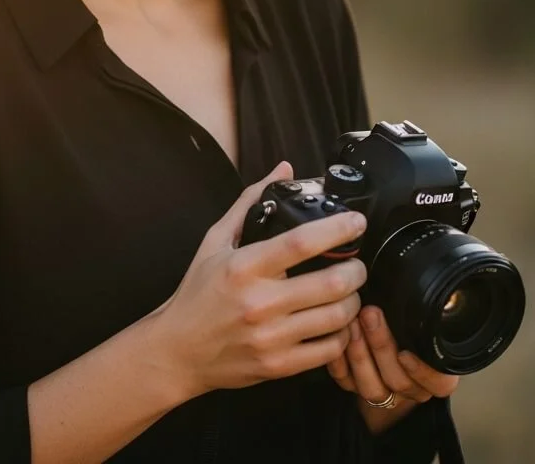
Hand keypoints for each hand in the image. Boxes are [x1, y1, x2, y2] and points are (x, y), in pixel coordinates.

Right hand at [153, 161, 368, 399]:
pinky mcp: (278, 366)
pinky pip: (329, 350)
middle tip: (357, 263)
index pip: (300, 242)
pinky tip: (337, 322)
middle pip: (330, 283)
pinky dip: (342, 334)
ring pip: (336, 317)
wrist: (178, 351)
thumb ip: (250, 202)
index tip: (356, 222)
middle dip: (356, 269)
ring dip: (353, 301)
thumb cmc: (198, 293)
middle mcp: (259, 302)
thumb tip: (284, 169)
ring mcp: (271, 337)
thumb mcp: (215, 241)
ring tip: (349, 291)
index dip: (337, 229)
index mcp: (244, 266)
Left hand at [326, 306, 459, 428]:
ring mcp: (383, 391)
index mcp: (435, 376)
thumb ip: (423, 313)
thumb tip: (420, 289)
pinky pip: (345, 382)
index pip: (438, 383)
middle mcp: (410, 388)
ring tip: (351, 321)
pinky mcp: (355, 388)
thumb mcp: (422, 317)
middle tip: (370, 313)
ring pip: (372, 387)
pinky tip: (336, 336)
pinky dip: (339, 361)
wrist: (384, 334)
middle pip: (399, 380)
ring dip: (359, 353)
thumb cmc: (410, 321)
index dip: (422, 371)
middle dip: (381, 346)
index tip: (405, 351)